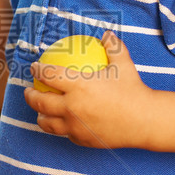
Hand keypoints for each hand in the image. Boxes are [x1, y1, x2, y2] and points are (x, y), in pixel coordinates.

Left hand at [24, 32, 149, 147]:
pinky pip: (65, 133)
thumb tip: (106, 34)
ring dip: (40, 115)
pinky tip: (64, 123)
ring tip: (40, 111)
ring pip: (47, 123)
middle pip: (39, 102)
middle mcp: (71, 107)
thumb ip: (113, 47)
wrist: (145, 121)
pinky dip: (61, 127)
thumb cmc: (133, 90)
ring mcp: (74, 126)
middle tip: (29, 90)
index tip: (34, 66)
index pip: (48, 75)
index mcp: (78, 86)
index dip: (37, 69)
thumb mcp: (124, 64)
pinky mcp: (81, 140)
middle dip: (29, 95)